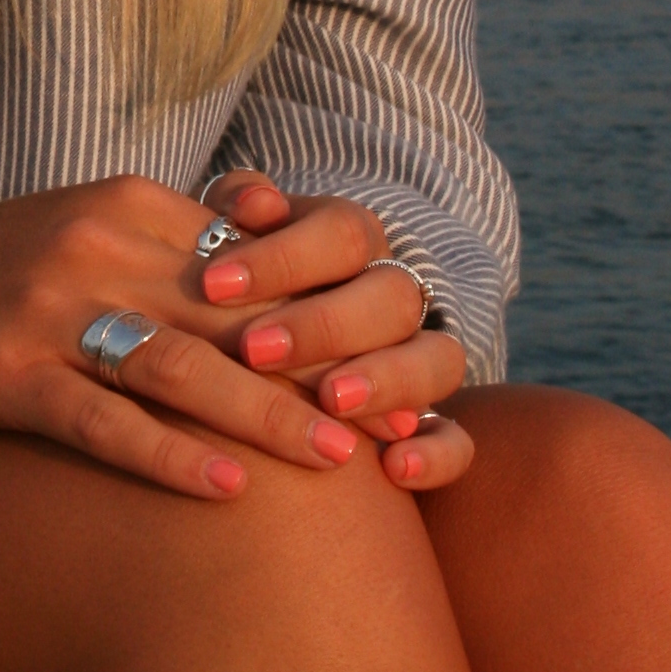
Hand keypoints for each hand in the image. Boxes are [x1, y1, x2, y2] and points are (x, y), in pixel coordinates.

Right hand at [0, 170, 471, 501]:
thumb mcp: (86, 229)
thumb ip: (177, 246)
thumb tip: (283, 279)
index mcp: (129, 206)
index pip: (253, 261)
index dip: (326, 314)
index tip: (388, 363)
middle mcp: (97, 248)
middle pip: (235, 315)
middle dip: (321, 371)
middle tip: (394, 425)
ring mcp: (48, 312)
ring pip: (182, 367)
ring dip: (266, 417)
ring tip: (336, 464)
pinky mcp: (4, 375)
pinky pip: (101, 422)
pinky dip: (169, 458)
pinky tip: (224, 493)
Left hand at [195, 171, 472, 493]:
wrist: (255, 363)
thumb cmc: (227, 295)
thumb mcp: (222, 247)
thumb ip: (234, 212)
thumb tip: (257, 202)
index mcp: (350, 245)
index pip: (343, 233)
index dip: (284, 256)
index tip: (213, 285)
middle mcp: (394, 297)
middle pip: (394, 295)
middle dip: (324, 323)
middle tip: (255, 350)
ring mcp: (416, 362)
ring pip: (440, 359)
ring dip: (389, 378)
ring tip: (332, 401)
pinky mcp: (427, 427)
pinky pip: (457, 440)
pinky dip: (437, 454)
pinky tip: (395, 469)